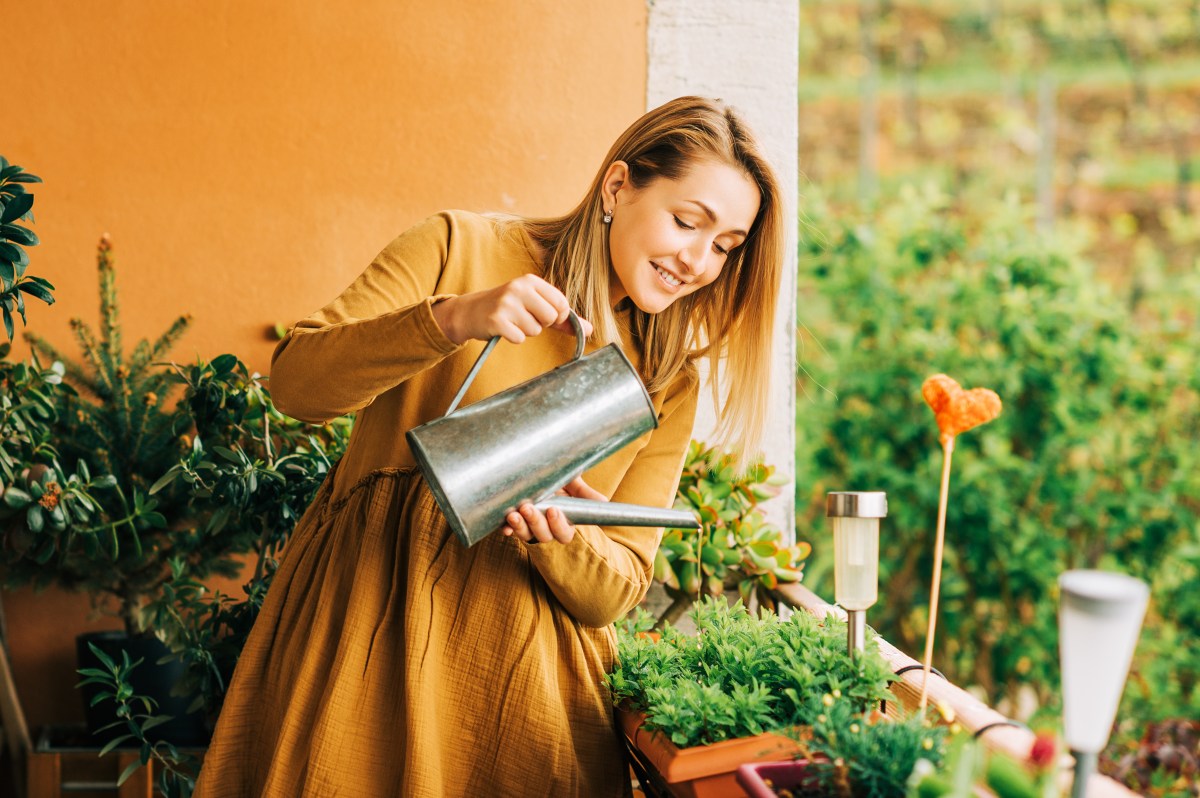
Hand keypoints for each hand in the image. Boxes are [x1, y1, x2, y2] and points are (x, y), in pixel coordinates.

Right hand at [431, 275, 592, 344]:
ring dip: (525, 331)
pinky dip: (513, 338)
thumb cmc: (508, 309)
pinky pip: (519, 338)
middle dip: (540, 324)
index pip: (561, 303)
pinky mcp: (496, 320)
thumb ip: (563, 318)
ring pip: (534, 330)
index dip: (557, 316)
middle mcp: (519, 288)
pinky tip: (503, 328)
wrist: (470, 312)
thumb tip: (590, 330)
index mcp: (531, 280)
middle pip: (550, 317)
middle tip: (524, 318)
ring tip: (511, 322)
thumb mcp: (534, 306)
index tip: (545, 316)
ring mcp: (506, 303)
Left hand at [502, 477, 608, 544]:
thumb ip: (584, 493)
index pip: (564, 533)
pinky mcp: (514, 524)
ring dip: (520, 527)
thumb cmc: (557, 479)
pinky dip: (507, 529)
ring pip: (526, 535)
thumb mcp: (572, 483)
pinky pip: (509, 530)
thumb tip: (604, 501)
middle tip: (529, 508)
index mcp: (564, 522)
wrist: (534, 471)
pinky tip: (504, 526)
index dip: (559, 525)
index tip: (553, 510)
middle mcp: (546, 528)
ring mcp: (529, 528)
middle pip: (543, 536)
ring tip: (513, 514)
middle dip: (535, 523)